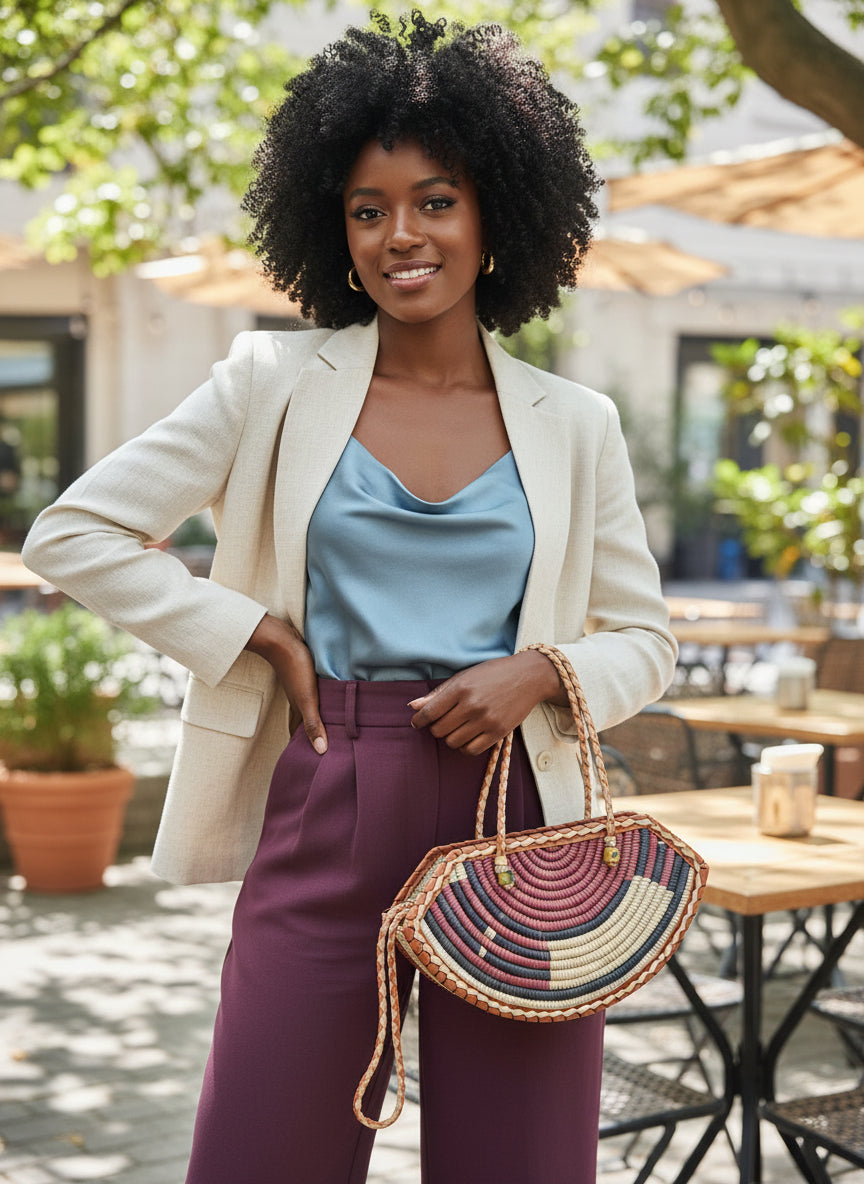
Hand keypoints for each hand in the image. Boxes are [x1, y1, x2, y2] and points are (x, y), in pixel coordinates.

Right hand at [245, 614, 327, 753]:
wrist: (281, 639)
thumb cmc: (295, 668)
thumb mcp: (307, 698)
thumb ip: (313, 723)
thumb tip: (320, 751)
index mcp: (299, 709)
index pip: (299, 735)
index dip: (303, 748)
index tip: (308, 762)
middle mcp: (298, 700)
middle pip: (304, 723)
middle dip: (310, 736)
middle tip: (320, 749)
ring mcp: (300, 687)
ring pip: (308, 709)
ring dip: (315, 718)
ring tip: (326, 727)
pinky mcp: (305, 674)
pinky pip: (313, 694)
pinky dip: (318, 701)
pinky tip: (326, 697)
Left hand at [408, 650, 564, 755]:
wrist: (528, 677)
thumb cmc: (493, 674)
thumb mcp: (464, 677)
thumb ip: (438, 694)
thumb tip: (413, 707)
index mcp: (460, 688)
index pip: (429, 712)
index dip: (419, 720)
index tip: (418, 722)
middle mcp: (471, 705)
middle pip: (439, 730)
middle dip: (436, 728)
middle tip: (443, 721)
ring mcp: (486, 720)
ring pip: (453, 742)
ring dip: (450, 738)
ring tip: (457, 728)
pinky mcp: (498, 732)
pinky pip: (471, 750)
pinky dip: (464, 746)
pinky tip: (467, 737)